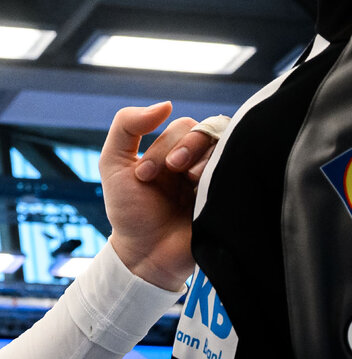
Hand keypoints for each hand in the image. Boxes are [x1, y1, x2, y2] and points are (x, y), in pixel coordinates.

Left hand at [101, 103, 218, 290]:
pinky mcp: (234, 192)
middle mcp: (202, 158)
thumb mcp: (114, 165)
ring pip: (229, 143)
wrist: (147, 255)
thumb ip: (126, 128)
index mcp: (176, 150)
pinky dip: (224, 171)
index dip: (163, 145)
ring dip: (205, 157)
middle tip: (171, 170)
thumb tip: (166, 104)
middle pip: (209, 129)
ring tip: (190, 180)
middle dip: (186, 145)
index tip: (142, 177)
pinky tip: (206, 190)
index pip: (185, 126)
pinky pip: (245, 167)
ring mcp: (220, 174)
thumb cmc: (130, 212)